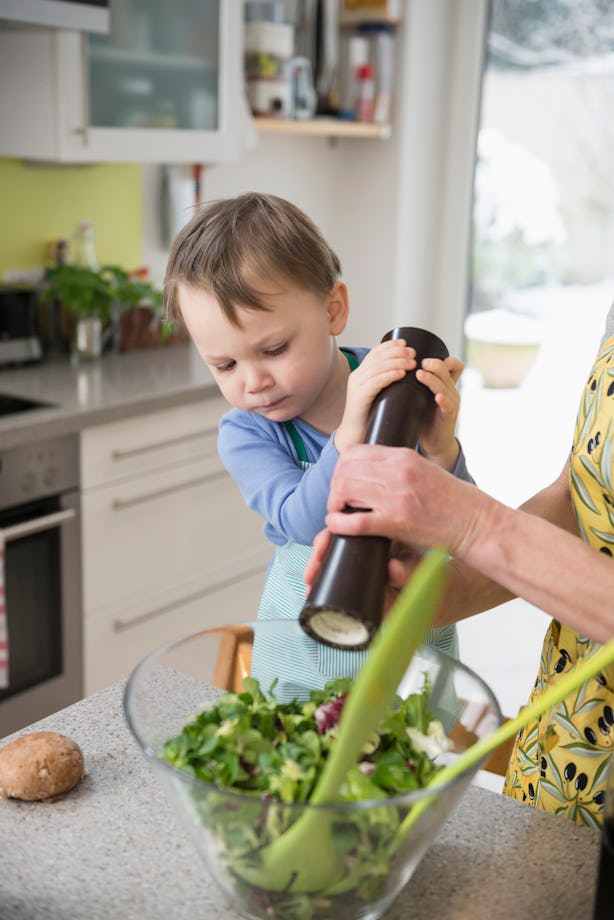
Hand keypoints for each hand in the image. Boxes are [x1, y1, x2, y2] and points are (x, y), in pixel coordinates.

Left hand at [324, 444, 486, 556]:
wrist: (478, 524)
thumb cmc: (453, 502)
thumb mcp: (425, 471)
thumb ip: (398, 468)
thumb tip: (370, 471)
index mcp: (403, 456)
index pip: (354, 451)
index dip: (341, 468)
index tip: (343, 484)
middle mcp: (398, 471)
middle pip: (344, 469)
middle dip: (334, 487)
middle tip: (337, 503)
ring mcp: (397, 496)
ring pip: (344, 490)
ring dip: (334, 504)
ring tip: (338, 515)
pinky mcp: (397, 522)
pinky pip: (354, 521)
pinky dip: (338, 524)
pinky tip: (338, 527)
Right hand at [334, 340, 415, 450]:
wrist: (356, 435)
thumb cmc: (370, 416)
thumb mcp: (377, 394)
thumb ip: (385, 383)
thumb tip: (406, 373)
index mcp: (360, 374)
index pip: (375, 353)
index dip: (390, 346)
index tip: (405, 343)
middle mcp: (356, 377)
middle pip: (377, 358)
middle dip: (397, 353)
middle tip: (413, 353)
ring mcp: (356, 386)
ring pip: (378, 368)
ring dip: (397, 362)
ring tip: (412, 363)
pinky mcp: (359, 397)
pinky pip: (375, 382)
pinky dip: (389, 375)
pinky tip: (401, 374)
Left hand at [415, 355, 463, 469]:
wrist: (433, 443)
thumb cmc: (424, 418)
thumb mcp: (420, 397)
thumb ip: (411, 385)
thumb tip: (387, 370)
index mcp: (445, 384)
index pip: (453, 365)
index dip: (444, 358)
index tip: (423, 356)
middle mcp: (450, 391)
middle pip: (448, 370)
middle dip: (434, 364)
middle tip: (419, 362)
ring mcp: (451, 403)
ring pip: (446, 386)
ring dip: (433, 379)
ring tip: (420, 374)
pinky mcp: (448, 417)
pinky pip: (448, 406)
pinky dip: (443, 400)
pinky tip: (437, 397)